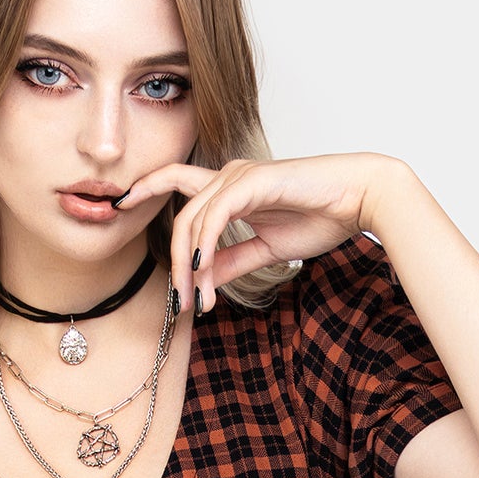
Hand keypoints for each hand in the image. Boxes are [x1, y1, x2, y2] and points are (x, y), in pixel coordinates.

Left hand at [115, 152, 407, 309]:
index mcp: (230, 187)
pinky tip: (204, 270)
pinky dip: (206, 246)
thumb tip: (205, 280)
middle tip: (180, 302)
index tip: (119, 206)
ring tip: (196, 299)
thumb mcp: (266, 249)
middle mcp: (229, 175)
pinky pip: (215, 217)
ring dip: (190, 266)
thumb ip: (233, 261)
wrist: (359, 201)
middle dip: (175, 263)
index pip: (176, 184)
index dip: (145, 190)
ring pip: (193, 220)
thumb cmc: (321, 217)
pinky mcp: (252, 182)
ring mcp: (239, 176)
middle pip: (180, 216)